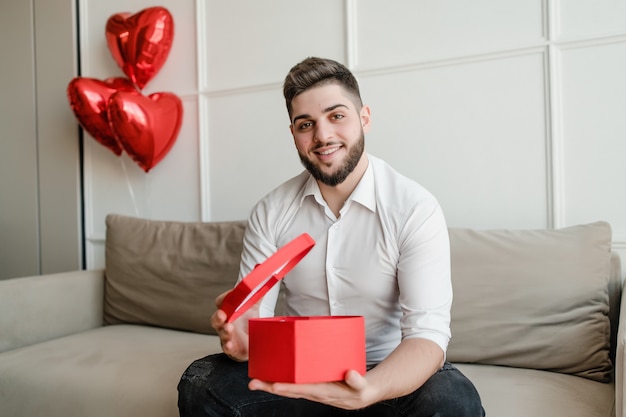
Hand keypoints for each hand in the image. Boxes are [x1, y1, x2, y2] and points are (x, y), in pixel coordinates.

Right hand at [211, 290, 259, 361]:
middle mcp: (225, 323)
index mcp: (229, 310)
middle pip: (217, 319)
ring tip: (229, 328)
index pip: (222, 302)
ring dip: (224, 331)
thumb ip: (257, 293)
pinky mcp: (234, 349)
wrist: (254, 340)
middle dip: (218, 316)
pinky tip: (229, 344)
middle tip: (222, 314)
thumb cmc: (249, 322)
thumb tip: (263, 278)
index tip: (229, 296)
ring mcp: (228, 336)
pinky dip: (228, 346)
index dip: (224, 298)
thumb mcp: (254, 306)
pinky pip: (228, 348)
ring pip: (222, 333)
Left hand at [248, 369, 375, 409]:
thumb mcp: (361, 385)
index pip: (303, 389)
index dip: (288, 388)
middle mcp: (314, 393)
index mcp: (325, 392)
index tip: (275, 386)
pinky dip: (281, 382)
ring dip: (272, 385)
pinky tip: (272, 377)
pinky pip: (293, 385)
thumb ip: (356, 380)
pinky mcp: (311, 387)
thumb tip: (351, 374)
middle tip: (253, 384)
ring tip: (256, 381)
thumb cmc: (361, 388)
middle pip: (289, 391)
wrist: (362, 395)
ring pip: (288, 389)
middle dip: (271, 387)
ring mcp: (311, 391)